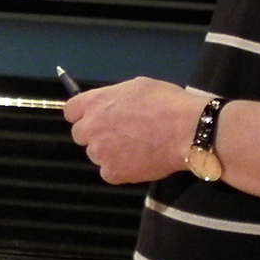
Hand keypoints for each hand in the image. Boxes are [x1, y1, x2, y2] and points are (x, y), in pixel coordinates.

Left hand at [62, 76, 206, 184]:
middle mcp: (91, 127)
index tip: (94, 117)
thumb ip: (114, 98)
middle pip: (80, 134)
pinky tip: (138, 161)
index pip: (71, 111)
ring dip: (108, 152)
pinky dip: (120, 169)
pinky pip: (108, 172)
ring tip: (134, 148)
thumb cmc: (167, 103)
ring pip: (95, 154)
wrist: (188, 131)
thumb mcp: (137, 87)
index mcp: (95, 103)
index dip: (83, 114)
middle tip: (119, 134)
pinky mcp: (112, 173)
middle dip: (95, 134)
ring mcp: (100, 152)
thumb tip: (108, 105)